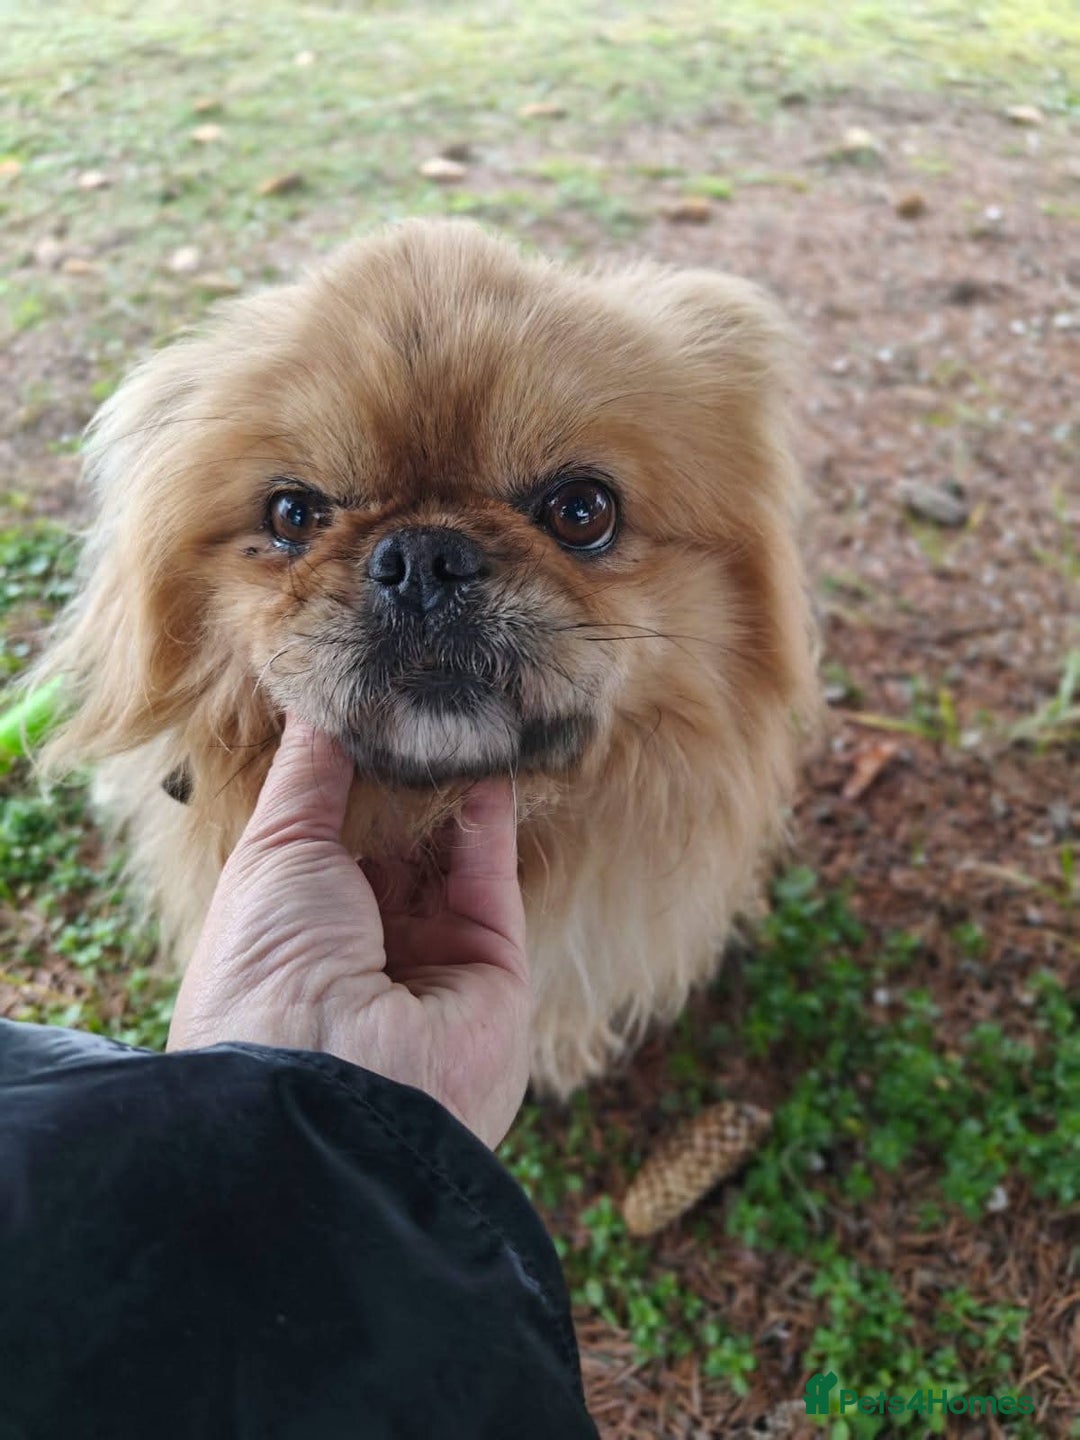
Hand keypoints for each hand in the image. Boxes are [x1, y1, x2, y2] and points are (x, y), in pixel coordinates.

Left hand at [167, 716, 530, 1147]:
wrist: (329, 1079)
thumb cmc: (270, 967)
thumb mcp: (274, 849)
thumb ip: (307, 773)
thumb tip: (316, 702)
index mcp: (294, 932)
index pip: (327, 842)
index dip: (343, 780)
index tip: (360, 711)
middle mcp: (363, 950)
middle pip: (393, 846)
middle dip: (402, 779)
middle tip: (415, 700)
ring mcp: (430, 958)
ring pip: (447, 854)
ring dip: (451, 787)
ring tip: (455, 710)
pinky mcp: (493, 964)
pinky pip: (491, 874)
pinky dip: (490, 815)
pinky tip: (485, 754)